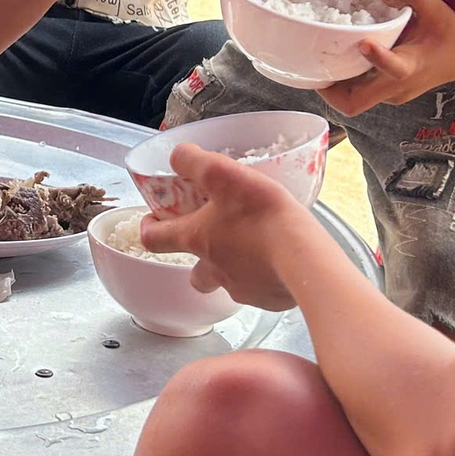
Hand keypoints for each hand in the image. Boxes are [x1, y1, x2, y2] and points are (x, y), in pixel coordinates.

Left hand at [140, 144, 322, 310]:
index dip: (149, 229)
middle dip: (198, 260)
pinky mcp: (269, 299)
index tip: (153, 222)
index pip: (154, 240)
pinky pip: (261, 291)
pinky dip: (266, 279)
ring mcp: (242, 289)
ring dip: (235, 268)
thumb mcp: (224, 174)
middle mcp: (214, 270)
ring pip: (230, 282)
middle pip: (194, 274)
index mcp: (197, 239)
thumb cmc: (263, 215)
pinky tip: (281, 263)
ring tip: (255, 249)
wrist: (305, 258)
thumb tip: (177, 155)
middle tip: (214, 242)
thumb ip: (195, 162)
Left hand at [317, 0, 454, 114]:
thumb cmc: (449, 32)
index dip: (378, 59)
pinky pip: (360, 95)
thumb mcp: (436, 8)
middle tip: (313, 69)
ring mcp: (392, 95)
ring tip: (317, 65)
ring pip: (355, 102)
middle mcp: (398, 87)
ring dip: (335, 89)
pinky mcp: (388, 95)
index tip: (363, 43)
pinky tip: (336, 63)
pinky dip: (346, 84)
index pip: (394, 68)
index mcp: (412, 66)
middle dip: (331, 92)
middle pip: (356, 103)